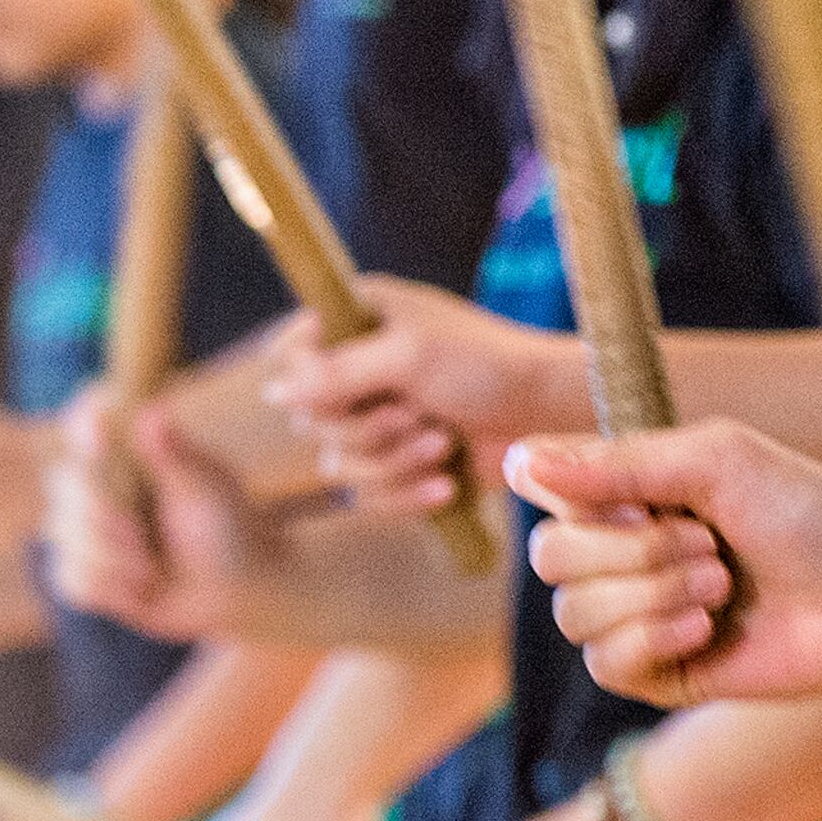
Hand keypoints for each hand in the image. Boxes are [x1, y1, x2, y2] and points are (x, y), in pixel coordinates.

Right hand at [50, 388, 259, 642]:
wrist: (234, 589)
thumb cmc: (228, 529)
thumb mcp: (207, 491)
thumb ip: (175, 456)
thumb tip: (152, 414)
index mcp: (131, 458)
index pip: (89, 429)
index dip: (84, 430)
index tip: (97, 430)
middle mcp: (103, 489)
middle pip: (65, 487)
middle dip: (100, 518)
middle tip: (137, 537)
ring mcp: (91, 531)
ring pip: (66, 539)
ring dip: (111, 562)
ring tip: (152, 572)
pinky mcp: (88, 573)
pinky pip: (71, 579)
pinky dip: (109, 589)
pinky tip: (141, 591)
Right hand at [265, 279, 584, 515]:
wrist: (546, 416)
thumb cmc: (486, 365)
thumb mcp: (411, 354)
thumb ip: (339, 370)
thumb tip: (275, 392)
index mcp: (356, 322)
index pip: (289, 354)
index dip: (306, 381)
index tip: (345, 388)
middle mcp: (357, 370)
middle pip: (310, 421)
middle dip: (367, 429)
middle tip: (415, 414)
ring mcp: (375, 421)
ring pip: (338, 466)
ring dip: (394, 462)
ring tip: (442, 443)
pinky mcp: (397, 467)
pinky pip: (369, 499)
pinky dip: (408, 496)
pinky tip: (446, 485)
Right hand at [508, 421, 821, 705]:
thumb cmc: (810, 514)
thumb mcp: (719, 460)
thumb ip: (620, 463)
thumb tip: (519, 460)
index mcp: (630, 491)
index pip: (547, 487)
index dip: (584, 494)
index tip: (648, 497)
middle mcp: (622, 551)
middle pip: (550, 556)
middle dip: (629, 550)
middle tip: (707, 543)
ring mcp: (636, 614)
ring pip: (572, 614)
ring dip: (652, 594)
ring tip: (719, 585)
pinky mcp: (657, 674)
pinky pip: (604, 664)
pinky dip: (653, 639)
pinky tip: (707, 629)